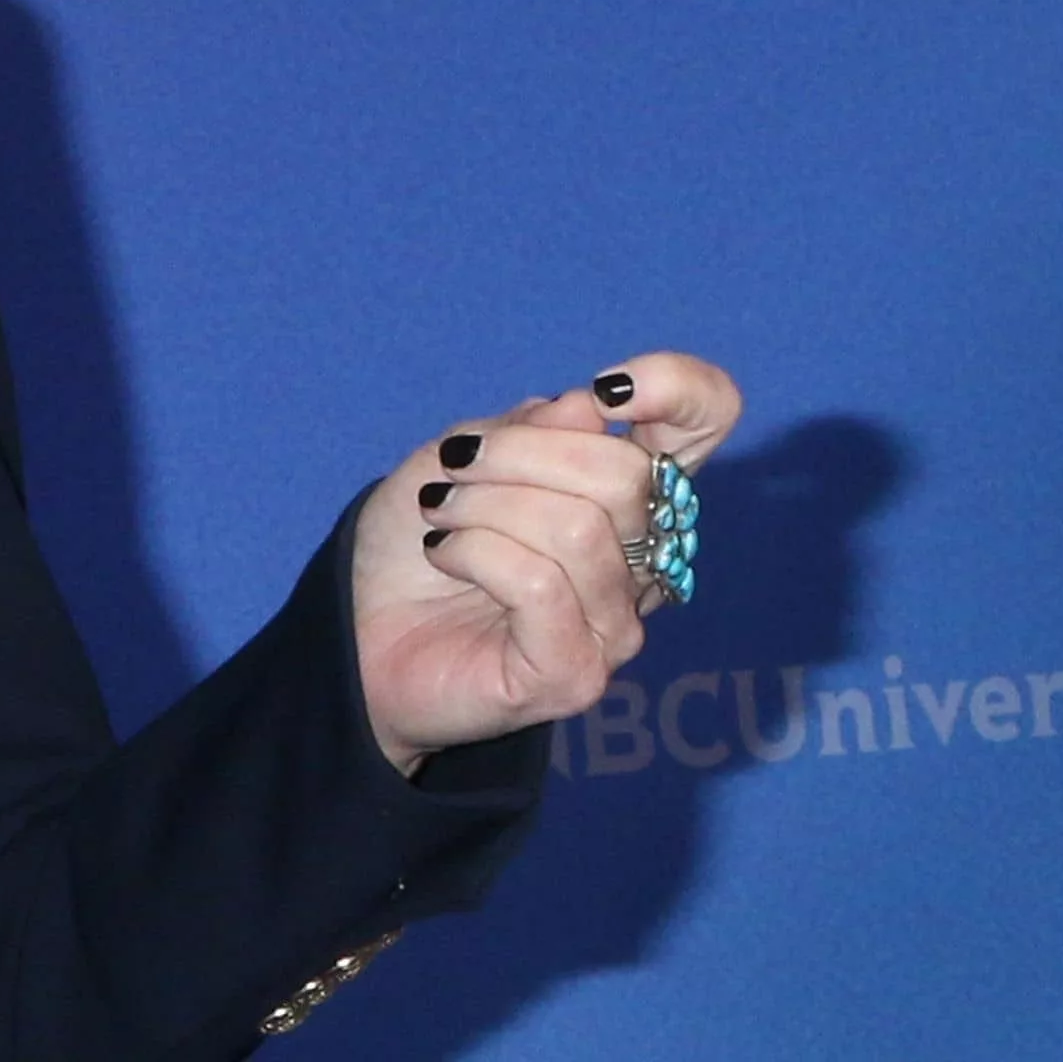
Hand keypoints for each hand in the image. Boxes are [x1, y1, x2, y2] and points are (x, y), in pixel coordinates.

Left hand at [349, 351, 742, 774]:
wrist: (357, 627)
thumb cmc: (419, 536)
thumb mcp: (457, 457)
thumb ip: (528, 431)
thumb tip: (588, 407)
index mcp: (625, 497)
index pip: (705, 425)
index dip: (681, 389)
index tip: (606, 389)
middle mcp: (641, 562)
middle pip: (627, 477)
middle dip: (520, 453)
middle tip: (454, 465)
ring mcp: (615, 626)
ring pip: (578, 529)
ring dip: (484, 505)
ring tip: (438, 514)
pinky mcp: (575, 674)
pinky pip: (539, 584)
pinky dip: (473, 550)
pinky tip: (442, 552)